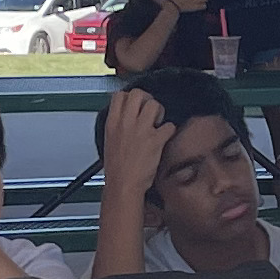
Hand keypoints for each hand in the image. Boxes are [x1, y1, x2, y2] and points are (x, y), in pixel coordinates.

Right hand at [100, 84, 168, 198]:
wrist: (123, 185)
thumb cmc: (117, 169)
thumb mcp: (109, 141)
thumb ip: (118, 126)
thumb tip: (126, 118)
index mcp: (112, 123)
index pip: (119, 95)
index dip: (130, 97)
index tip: (136, 105)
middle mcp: (126, 123)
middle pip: (138, 94)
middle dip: (147, 99)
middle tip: (149, 111)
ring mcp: (141, 130)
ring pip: (154, 104)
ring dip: (159, 112)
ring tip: (157, 124)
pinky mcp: (155, 140)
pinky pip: (169, 125)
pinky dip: (170, 130)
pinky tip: (165, 137)